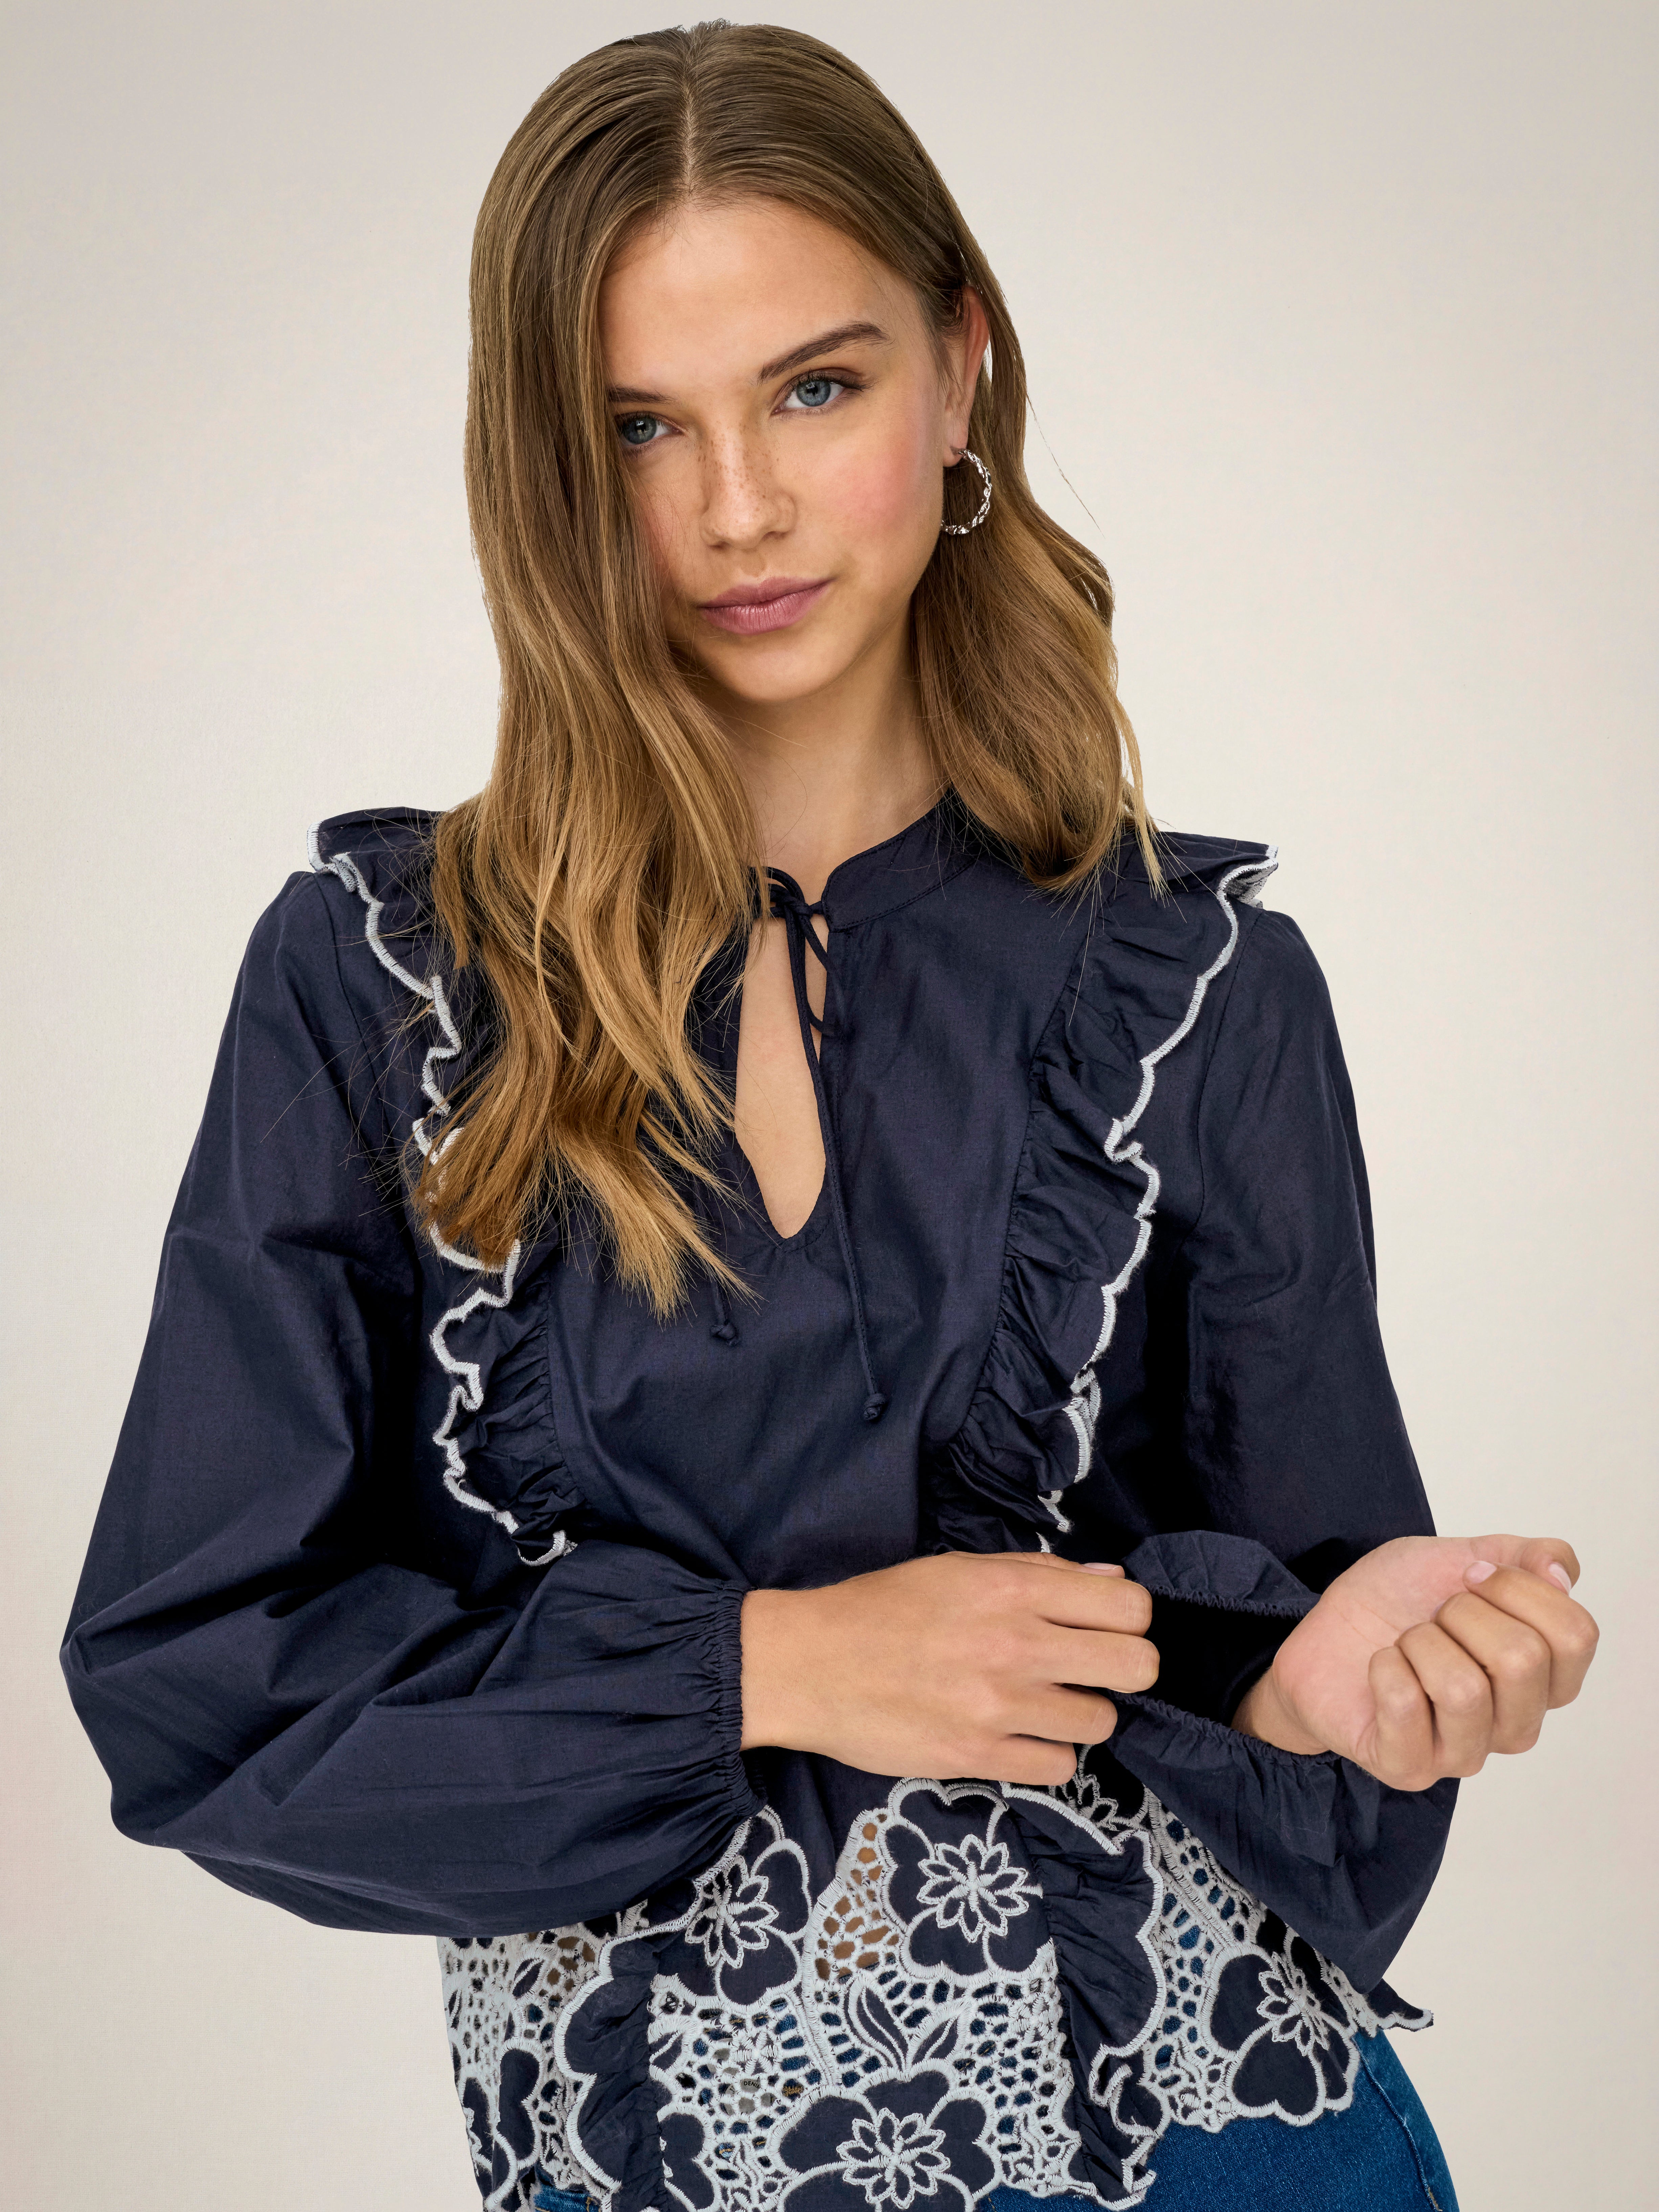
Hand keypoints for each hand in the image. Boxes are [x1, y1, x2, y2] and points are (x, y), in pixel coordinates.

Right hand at [740, 1551, 1158, 1784]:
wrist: (810, 1665)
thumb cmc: (885, 1609)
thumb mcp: (961, 1569)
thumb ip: (1041, 1574)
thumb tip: (1113, 1580)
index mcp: (1012, 1590)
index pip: (1130, 1606)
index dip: (1128, 1618)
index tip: (1104, 1627)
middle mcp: (1014, 1646)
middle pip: (1136, 1667)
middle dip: (1123, 1668)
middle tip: (1088, 1670)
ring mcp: (998, 1707)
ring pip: (1100, 1722)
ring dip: (1078, 1714)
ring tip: (1039, 1703)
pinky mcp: (977, 1759)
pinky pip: (1059, 1768)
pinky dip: (1045, 1753)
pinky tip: (1016, 1735)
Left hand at [1233, 1534, 1597, 1787]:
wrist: (1323, 1630)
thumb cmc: (1398, 1600)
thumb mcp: (1459, 1557)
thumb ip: (1521, 1557)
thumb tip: (1560, 1572)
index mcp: (1542, 1678)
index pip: (1575, 1635)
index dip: (1517, 1587)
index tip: (1472, 1575)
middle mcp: (1515, 1725)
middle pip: (1524, 1660)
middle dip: (1463, 1614)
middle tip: (1433, 1617)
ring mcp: (1464, 1754)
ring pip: (1465, 1689)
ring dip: (1420, 1643)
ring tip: (1404, 1645)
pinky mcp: (1409, 1768)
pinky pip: (1406, 1707)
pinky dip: (1384, 1668)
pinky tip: (1379, 1668)